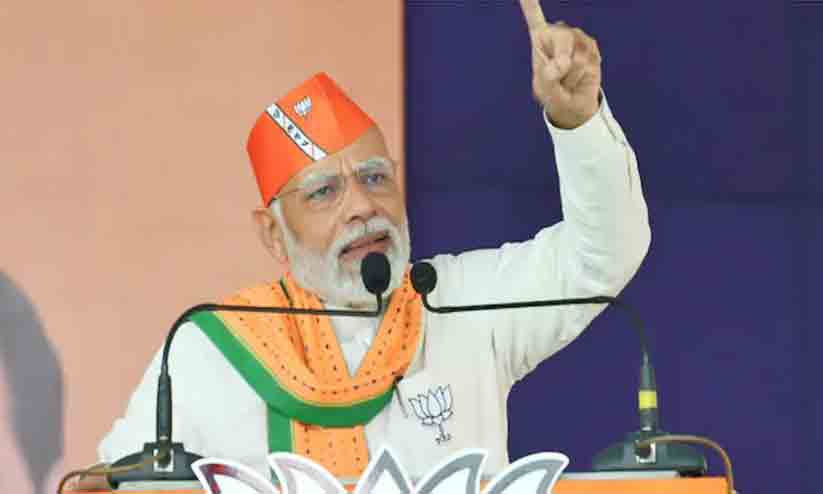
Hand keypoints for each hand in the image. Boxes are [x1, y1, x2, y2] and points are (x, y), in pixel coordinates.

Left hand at [519, 0, 601, 128]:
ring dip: (571, 75)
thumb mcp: (544, 90)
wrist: (573, 103)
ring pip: (578, 56)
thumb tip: (562, 64)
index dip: (530, 2)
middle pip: (564, 37)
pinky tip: (579, 76)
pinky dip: (582, 75)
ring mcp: (577, 38)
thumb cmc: (553, 93)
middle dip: (562, 62)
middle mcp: (559, 32)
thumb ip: (548, 78)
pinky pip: (589, 62)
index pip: (534, 16)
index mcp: (540, 38)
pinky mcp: (592, 47)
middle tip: (558, 76)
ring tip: (567, 79)